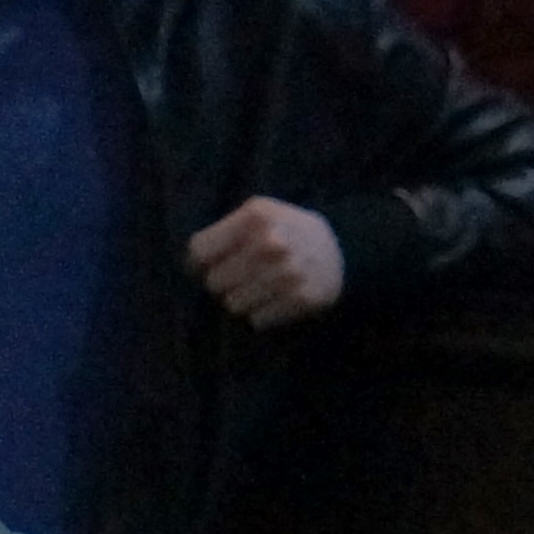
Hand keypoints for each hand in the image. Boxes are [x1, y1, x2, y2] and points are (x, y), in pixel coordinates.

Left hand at [185, 197, 346, 330]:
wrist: (344, 250)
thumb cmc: (289, 232)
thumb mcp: (261, 213)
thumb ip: (226, 231)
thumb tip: (190, 264)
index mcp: (256, 217)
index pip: (199, 251)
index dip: (199, 262)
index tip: (207, 266)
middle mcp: (271, 244)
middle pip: (214, 282)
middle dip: (225, 282)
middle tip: (243, 276)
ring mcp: (287, 274)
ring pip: (233, 305)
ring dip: (243, 300)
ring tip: (261, 287)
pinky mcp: (301, 299)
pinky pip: (257, 320)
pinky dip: (263, 313)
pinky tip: (277, 298)